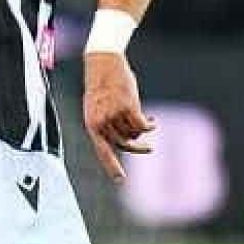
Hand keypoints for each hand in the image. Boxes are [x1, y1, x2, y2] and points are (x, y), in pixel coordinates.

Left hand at [83, 53, 154, 183]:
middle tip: (149, 148)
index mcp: (91, 124)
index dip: (112, 166)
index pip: (102, 151)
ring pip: (134, 133)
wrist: (103, 63)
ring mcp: (115, 115)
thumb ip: (107, 125)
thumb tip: (127, 142)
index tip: (120, 180)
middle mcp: (102, 122)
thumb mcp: (97, 108)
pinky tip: (152, 120)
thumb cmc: (100, 86)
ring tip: (143, 118)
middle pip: (125, 143)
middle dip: (137, 147)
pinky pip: (143, 125)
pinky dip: (149, 124)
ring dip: (140, 129)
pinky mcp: (128, 107)